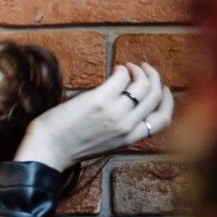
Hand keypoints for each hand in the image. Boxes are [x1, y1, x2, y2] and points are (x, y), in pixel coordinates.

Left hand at [13, 62, 173, 170]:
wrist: (48, 150)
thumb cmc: (70, 145)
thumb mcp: (105, 143)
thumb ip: (120, 129)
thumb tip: (127, 105)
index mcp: (130, 138)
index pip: (164, 119)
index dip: (168, 100)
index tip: (163, 88)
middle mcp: (127, 126)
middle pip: (156, 95)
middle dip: (153, 76)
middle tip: (142, 68)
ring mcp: (115, 113)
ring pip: (142, 84)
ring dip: (138, 69)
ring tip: (127, 67)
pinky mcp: (100, 100)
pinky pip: (122, 76)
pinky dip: (122, 69)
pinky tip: (115, 69)